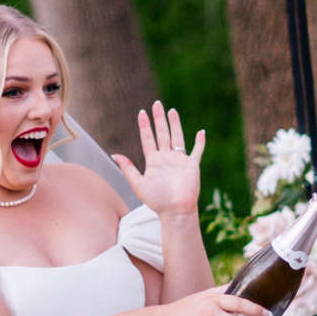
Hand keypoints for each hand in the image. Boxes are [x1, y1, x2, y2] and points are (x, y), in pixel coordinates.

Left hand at [111, 100, 205, 219]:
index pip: (148, 139)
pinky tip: (201, 132)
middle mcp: (166, 159)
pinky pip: (197, 151)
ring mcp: (179, 161)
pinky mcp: (192, 165)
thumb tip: (115, 154)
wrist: (175, 211)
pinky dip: (200, 142)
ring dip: (175, 124)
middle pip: (162, 134)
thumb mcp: (138, 184)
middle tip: (157, 104)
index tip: (141, 112)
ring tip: (171, 110)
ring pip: (177, 137)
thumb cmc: (157, 201)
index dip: (144, 126)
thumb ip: (128, 168)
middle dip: (159, 119)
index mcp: (153, 162)